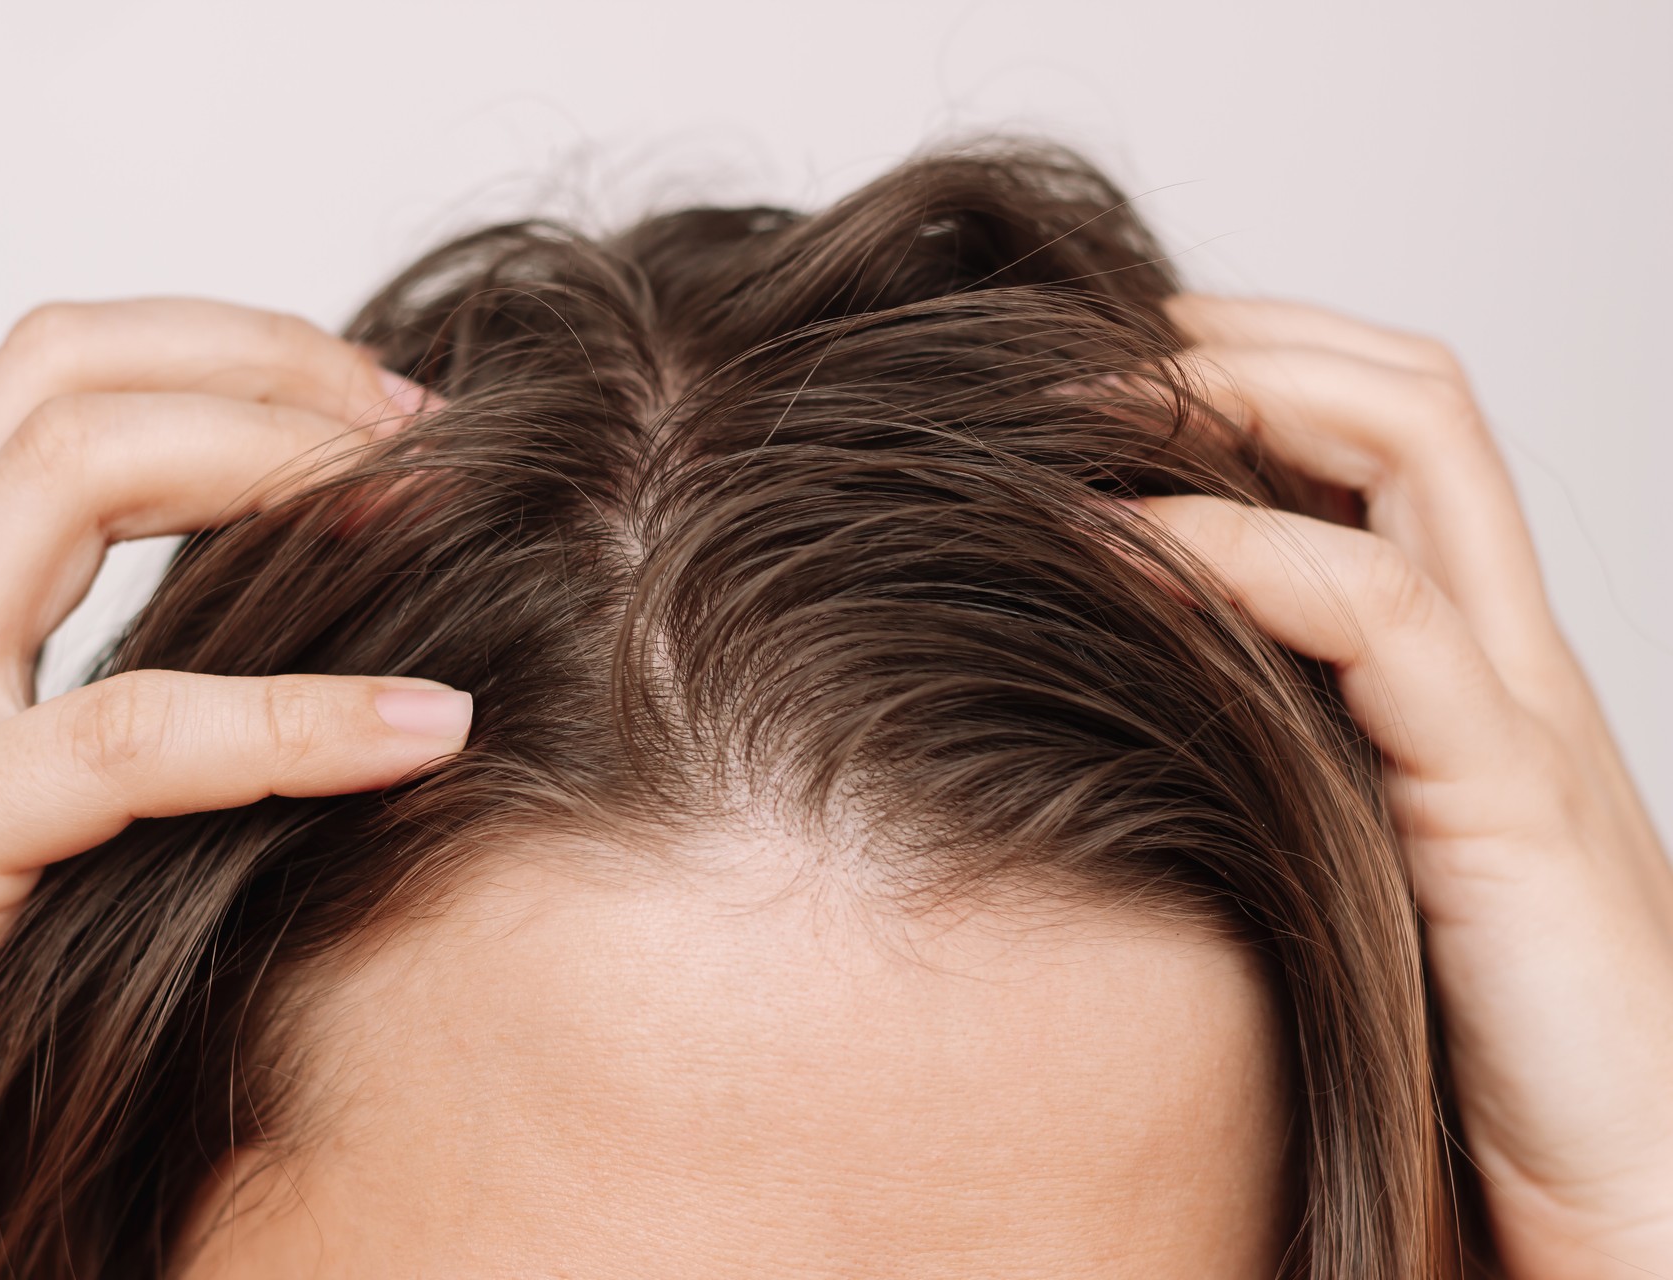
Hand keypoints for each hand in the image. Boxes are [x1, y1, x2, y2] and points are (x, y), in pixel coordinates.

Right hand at [0, 299, 469, 1278]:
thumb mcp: (17, 811)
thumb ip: (120, 713)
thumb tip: (319, 645)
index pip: (52, 386)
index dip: (225, 361)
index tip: (376, 415)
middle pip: (62, 379)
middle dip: (261, 364)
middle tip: (417, 422)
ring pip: (74, 472)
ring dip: (276, 461)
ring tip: (433, 500)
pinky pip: (133, 735)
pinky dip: (301, 717)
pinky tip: (427, 730)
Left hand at [1134, 296, 1672, 1277]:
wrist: (1621, 1237)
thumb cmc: (1453, 1087)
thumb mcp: (1329, 886)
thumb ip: (1253, 776)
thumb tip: (1077, 710)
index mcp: (1465, 683)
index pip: (1384, 443)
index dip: (1242, 373)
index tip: (1086, 376)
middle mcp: (1510, 671)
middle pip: (1407, 402)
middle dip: (1237, 338)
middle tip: (1066, 341)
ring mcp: (1526, 724)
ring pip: (1418, 456)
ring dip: (1235, 396)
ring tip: (1075, 401)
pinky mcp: (1516, 813)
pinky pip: (1384, 620)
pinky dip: (1242, 558)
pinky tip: (1119, 554)